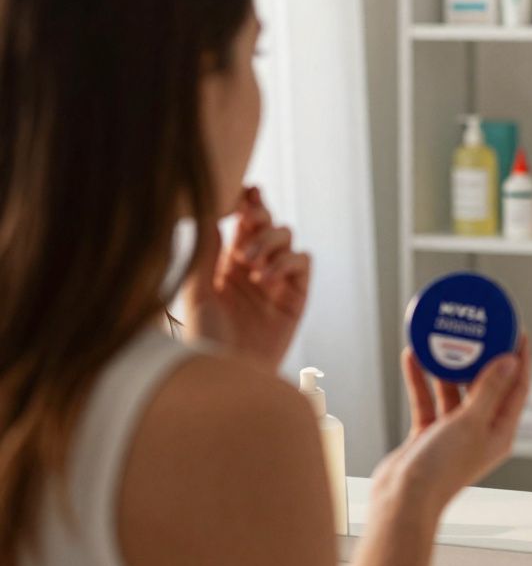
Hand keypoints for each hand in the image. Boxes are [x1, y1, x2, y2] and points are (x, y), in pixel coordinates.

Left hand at [182, 186, 309, 369]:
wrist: (228, 376)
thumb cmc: (204, 342)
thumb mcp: (196, 294)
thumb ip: (203, 253)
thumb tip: (207, 212)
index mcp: (224, 260)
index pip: (239, 220)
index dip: (244, 201)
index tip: (242, 189)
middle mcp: (252, 265)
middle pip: (266, 221)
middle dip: (259, 216)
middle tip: (247, 221)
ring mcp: (276, 279)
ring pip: (286, 236)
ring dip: (270, 243)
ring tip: (252, 266)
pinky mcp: (296, 295)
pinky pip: (302, 262)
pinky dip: (287, 262)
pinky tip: (267, 279)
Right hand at [374, 335, 530, 511]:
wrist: (403, 500)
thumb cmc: (442, 468)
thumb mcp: (470, 422)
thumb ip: (489, 390)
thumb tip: (511, 361)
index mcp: (500, 432)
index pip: (518, 388)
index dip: (520, 359)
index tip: (516, 330)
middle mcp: (481, 431)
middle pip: (486, 386)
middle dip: (482, 357)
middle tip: (478, 329)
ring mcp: (454, 433)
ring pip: (454, 391)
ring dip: (447, 367)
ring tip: (442, 338)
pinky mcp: (429, 434)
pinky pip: (428, 400)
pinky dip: (421, 380)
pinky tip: (413, 357)